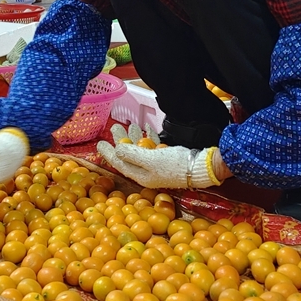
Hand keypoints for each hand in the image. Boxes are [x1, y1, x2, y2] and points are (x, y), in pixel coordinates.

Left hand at [97, 123, 221, 188]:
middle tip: (114, 127)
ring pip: (140, 149)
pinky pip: (152, 148)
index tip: (99, 144)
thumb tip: (116, 151)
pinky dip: (148, 137)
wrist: (201, 167)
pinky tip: (146, 128)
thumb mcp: (151, 159)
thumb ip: (132, 155)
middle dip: (121, 140)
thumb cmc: (175, 164)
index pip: (120, 164)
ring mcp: (156, 166)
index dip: (108, 153)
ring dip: (135, 136)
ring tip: (131, 125)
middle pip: (129, 155)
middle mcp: (147, 172)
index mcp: (141, 175)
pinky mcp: (166, 159)